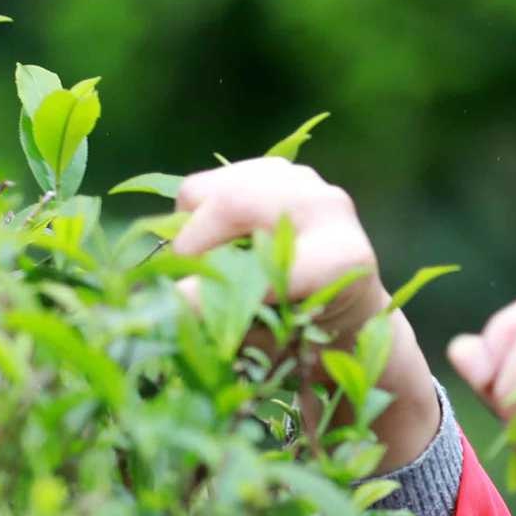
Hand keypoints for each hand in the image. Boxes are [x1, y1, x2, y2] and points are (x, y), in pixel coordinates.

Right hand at [171, 157, 442, 468]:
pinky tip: (216, 247)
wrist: (344, 306)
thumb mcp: (276, 346)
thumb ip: (229, 327)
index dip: (211, 291)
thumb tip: (171, 311)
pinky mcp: (274, 169)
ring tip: (203, 269)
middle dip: (191, 248)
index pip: (264, 266)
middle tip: (179, 284)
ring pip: (210, 191)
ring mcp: (300, 180)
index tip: (175, 310)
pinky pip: (208, 185)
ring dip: (189, 233)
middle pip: (231, 204)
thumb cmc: (309, 335)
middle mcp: (325, 206)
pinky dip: (193, 219)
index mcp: (340, 256)